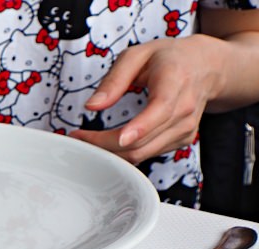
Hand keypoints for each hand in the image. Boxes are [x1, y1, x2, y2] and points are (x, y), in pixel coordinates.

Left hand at [70, 34, 225, 163]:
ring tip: (89, 140)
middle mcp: (185, 108)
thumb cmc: (169, 58)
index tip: (117, 139)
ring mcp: (186, 128)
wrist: (207, 66)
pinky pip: (148, 154)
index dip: (138, 128)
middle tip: (78, 138)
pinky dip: (125, 153)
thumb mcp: (137, 55)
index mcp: (175, 81)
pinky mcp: (182, 140)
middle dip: (105, 144)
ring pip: (142, 153)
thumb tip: (91, 105)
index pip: (160, 110)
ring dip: (111, 152)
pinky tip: (111, 142)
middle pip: (143, 140)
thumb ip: (114, 80)